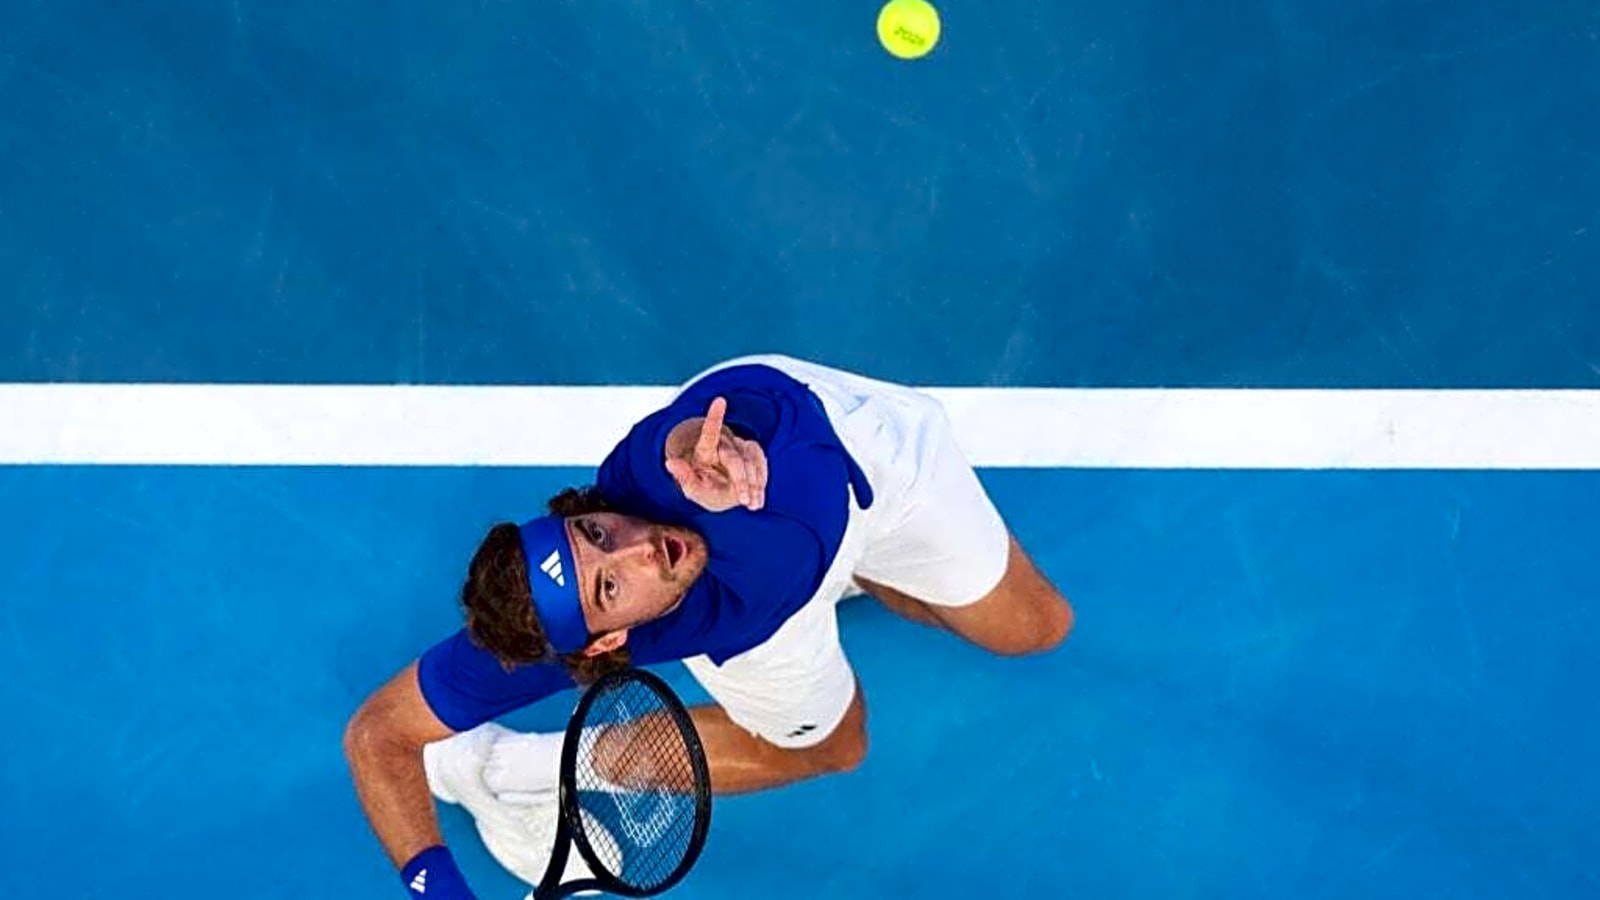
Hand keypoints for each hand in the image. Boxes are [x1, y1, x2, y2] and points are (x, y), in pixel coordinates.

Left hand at [664, 397, 767, 511]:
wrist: (725, 492)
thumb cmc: (708, 490)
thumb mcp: (694, 491)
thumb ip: (684, 479)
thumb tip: (669, 462)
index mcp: (704, 450)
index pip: (709, 433)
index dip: (715, 417)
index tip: (720, 400)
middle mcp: (723, 444)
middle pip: (734, 458)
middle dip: (741, 481)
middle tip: (743, 501)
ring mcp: (739, 445)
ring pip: (751, 462)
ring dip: (754, 485)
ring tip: (751, 505)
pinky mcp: (753, 450)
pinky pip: (761, 464)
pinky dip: (760, 482)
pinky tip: (757, 498)